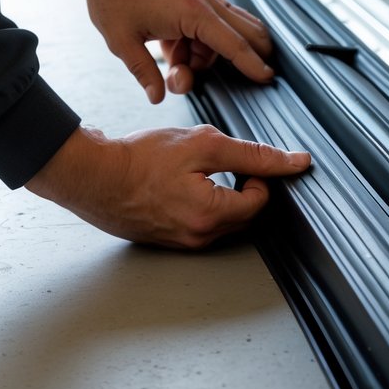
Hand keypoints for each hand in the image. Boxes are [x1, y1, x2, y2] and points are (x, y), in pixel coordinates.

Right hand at [25, 124, 310, 248]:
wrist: (94, 177)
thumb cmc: (140, 159)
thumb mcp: (203, 144)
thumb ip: (252, 154)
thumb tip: (294, 161)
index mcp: (212, 215)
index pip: (262, 201)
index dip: (258, 175)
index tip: (239, 161)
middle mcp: (200, 237)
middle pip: (245, 215)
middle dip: (243, 188)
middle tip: (220, 164)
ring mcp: (183, 243)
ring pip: (223, 222)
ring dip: (222, 197)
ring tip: (196, 174)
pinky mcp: (169, 241)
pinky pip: (200, 226)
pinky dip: (201, 206)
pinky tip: (181, 186)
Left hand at [56, 0, 273, 101]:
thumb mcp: (122, 41)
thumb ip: (144, 72)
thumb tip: (158, 96)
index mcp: (191, 12)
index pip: (233, 44)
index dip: (252, 64)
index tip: (267, 77)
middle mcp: (204, 1)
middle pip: (245, 32)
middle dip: (245, 57)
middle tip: (237, 74)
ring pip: (227, 30)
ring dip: (209, 53)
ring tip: (172, 60)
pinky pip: (214, 21)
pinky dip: (204, 40)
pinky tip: (176, 48)